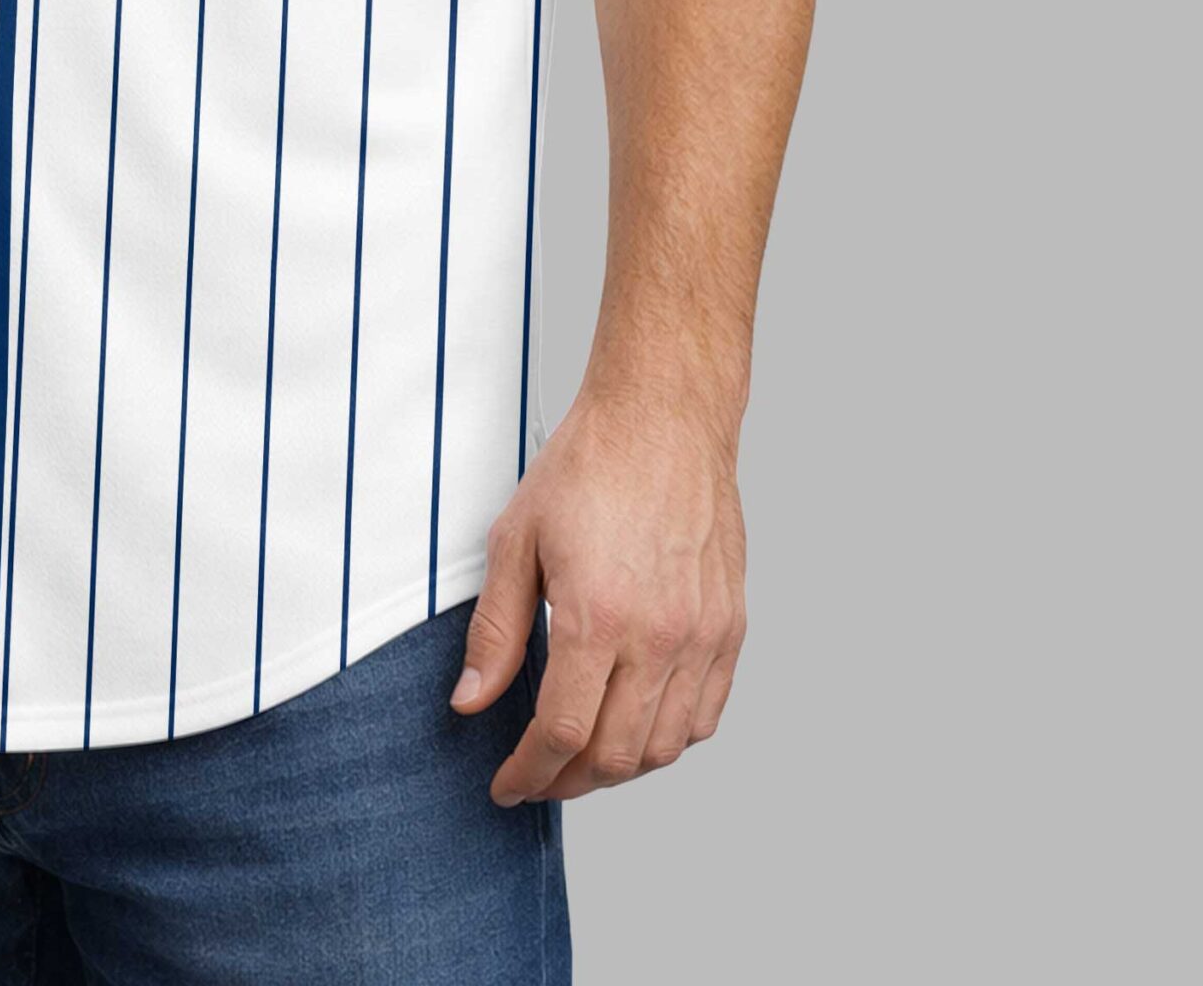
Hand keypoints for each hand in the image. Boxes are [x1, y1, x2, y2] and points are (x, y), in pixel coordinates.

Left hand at [451, 389, 746, 804]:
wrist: (664, 418)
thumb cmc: (587, 466)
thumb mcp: (516, 539)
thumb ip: (496, 631)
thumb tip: (471, 703)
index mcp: (598, 615)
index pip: (562, 733)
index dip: (529, 772)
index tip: (507, 785)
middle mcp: (659, 636)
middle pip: (616, 755)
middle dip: (567, 781)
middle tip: (536, 777)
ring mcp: (703, 635)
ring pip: (664, 747)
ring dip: (617, 769)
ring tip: (579, 759)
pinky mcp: (730, 627)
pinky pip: (705, 715)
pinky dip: (668, 740)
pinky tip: (635, 728)